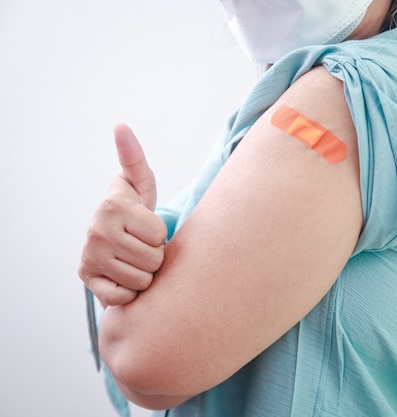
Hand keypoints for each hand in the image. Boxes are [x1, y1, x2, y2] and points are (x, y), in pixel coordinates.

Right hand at [79, 124, 166, 305]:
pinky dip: (130, 292)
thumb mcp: (139, 183)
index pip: (160, 235)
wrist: (112, 240)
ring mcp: (89, 258)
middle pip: (154, 260)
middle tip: (142, 246)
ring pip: (142, 281)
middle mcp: (95, 231)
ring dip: (145, 274)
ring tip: (134, 259)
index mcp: (112, 206)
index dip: (161, 234)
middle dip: (155, 256)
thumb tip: (120, 125)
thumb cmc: (134, 209)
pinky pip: (123, 298)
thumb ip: (134, 157)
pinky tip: (123, 276)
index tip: (147, 227)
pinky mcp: (87, 281)